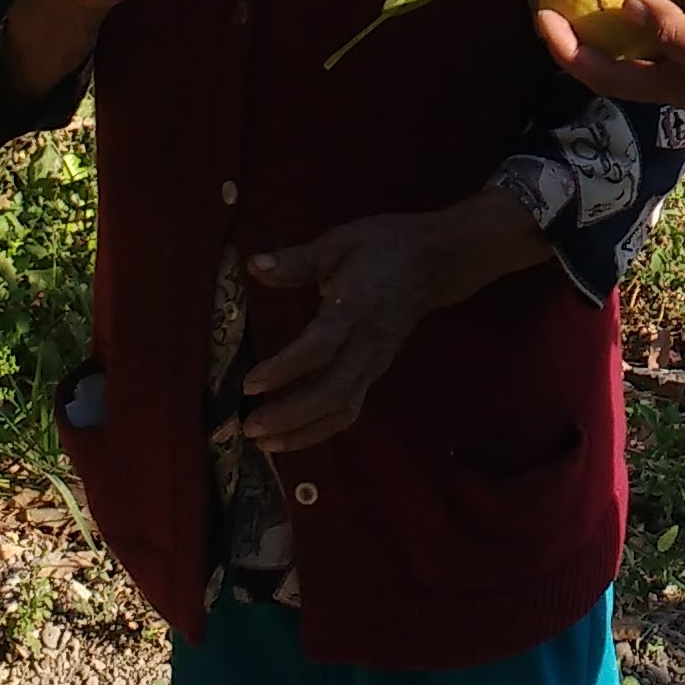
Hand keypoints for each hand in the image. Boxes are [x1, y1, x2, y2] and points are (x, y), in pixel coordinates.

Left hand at [233, 191, 548, 452]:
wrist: (435, 263)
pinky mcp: (375, 371)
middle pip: (332, 391)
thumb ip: (297, 260)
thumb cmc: (384, 246)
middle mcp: (367, 342)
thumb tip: (254, 265)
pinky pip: (349, 409)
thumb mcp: (339, 241)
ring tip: (264, 443)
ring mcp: (374, 361)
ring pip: (342, 409)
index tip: (249, 383)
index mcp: (356, 305)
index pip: (321, 346)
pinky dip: (319, 430)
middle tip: (249, 426)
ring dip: (302, 431)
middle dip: (290, 414)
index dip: (285, 369)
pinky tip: (290, 437)